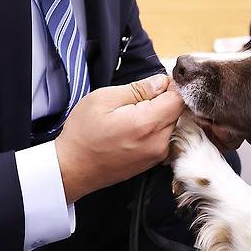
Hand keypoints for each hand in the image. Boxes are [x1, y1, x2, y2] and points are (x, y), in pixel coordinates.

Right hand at [55, 74, 183, 202]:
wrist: (73, 168)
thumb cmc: (83, 133)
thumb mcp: (104, 99)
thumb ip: (138, 89)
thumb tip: (162, 82)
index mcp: (147, 124)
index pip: (178, 99)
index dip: (169, 88)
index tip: (154, 85)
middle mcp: (159, 142)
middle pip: (176, 112)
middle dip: (162, 102)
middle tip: (137, 101)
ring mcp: (158, 154)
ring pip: (171, 125)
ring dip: (158, 116)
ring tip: (132, 117)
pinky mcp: (154, 161)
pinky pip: (164, 138)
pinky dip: (154, 130)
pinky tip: (134, 130)